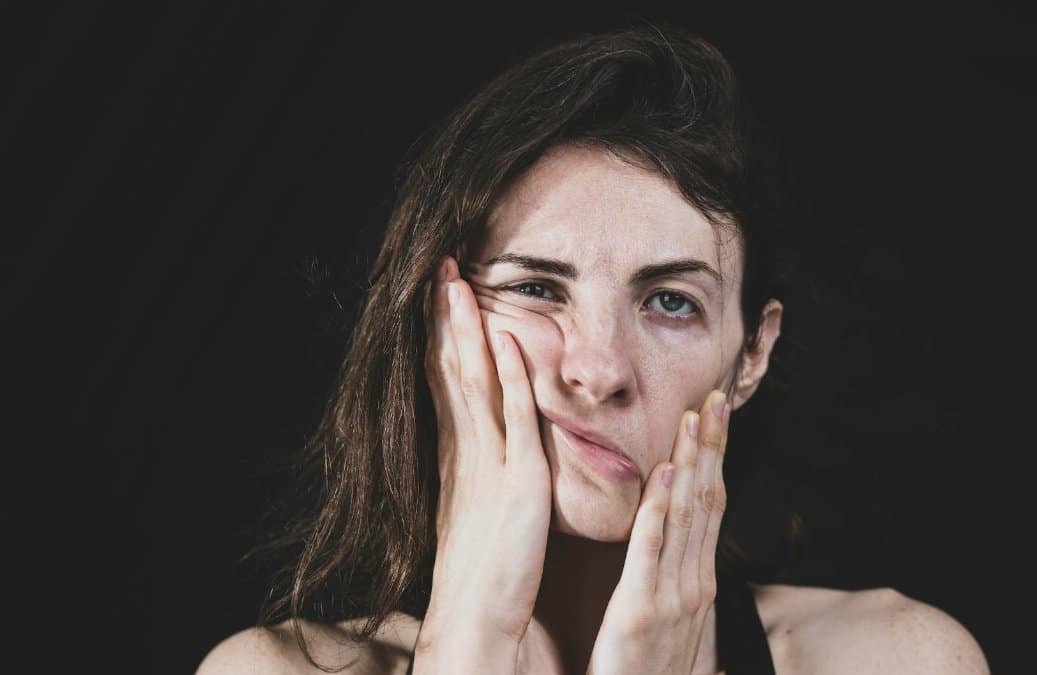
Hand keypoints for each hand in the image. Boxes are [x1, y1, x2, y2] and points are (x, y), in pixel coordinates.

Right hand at [418, 255, 551, 648]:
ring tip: (458, 285)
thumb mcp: (482, 509)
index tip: (439, 297)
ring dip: (465, 332)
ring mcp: (488, 465)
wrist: (477, 622)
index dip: (441, 338)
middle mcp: (465, 454)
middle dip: (445, 319)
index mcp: (458, 458)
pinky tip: (505, 341)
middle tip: (442, 270)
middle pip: (450, 371)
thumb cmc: (487, 573)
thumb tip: (491, 444)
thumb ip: (486, 472)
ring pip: (472, 383)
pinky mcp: (517, 482)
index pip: (446, 383)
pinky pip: (513, 418)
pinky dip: (507, 378)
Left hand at [585, 389, 730, 674]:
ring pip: (685, 516)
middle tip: (714, 398)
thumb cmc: (649, 673)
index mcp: (699, 580)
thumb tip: (683, 543)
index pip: (711, 506)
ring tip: (691, 419)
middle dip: (711, 447)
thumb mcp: (672, 621)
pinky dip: (658, 510)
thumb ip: (676, 580)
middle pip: (707, 501)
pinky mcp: (639, 612)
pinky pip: (650, 553)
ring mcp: (672, 596)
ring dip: (689, 464)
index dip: (714, 458)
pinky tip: (663, 475)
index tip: (713, 416)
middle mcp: (694, 582)